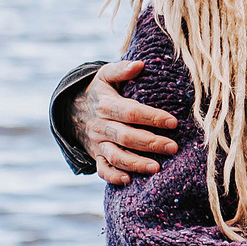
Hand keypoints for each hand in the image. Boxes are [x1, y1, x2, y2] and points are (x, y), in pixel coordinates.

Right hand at [72, 60, 179, 186]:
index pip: (131, 112)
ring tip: (156, 168)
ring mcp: (98, 143)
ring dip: (136, 164)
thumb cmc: (99, 91)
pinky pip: (102, 170)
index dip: (152, 117)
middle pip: (127, 137)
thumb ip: (121, 69)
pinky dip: (113, 177)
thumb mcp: (105, 75)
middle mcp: (101, 126)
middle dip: (151, 143)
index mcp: (106, 105)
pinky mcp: (96, 156)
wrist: (72, 110)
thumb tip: (140, 64)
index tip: (174, 122)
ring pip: (116, 156)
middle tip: (173, 148)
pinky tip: (128, 181)